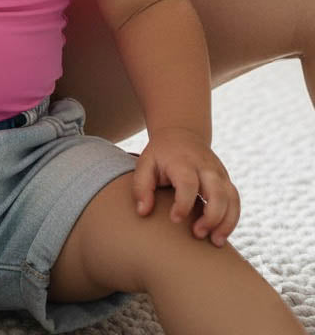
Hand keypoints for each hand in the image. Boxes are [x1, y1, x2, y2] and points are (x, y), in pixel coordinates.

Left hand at [132, 127, 239, 245]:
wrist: (181, 134)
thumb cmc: (160, 154)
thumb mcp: (145, 164)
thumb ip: (141, 187)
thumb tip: (143, 212)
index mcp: (182, 161)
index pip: (188, 183)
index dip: (183, 204)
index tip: (174, 219)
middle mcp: (205, 167)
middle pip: (217, 192)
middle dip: (211, 217)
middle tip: (197, 234)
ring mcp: (219, 173)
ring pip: (232, 199)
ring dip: (226, 223)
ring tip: (215, 242)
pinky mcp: (226, 181)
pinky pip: (236, 201)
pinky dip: (232, 219)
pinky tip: (221, 234)